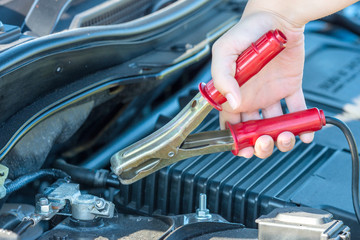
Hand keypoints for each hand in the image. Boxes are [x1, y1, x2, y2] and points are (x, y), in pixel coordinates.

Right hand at [211, 11, 313, 158]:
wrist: (276, 17)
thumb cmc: (247, 31)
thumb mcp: (224, 51)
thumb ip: (222, 77)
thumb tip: (231, 102)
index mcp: (234, 92)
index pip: (230, 122)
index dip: (235, 139)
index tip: (242, 147)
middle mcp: (251, 96)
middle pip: (253, 130)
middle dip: (259, 142)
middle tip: (265, 142)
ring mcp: (271, 94)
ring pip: (274, 124)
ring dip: (281, 136)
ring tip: (286, 135)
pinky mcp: (290, 87)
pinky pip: (296, 109)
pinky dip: (303, 123)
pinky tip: (305, 130)